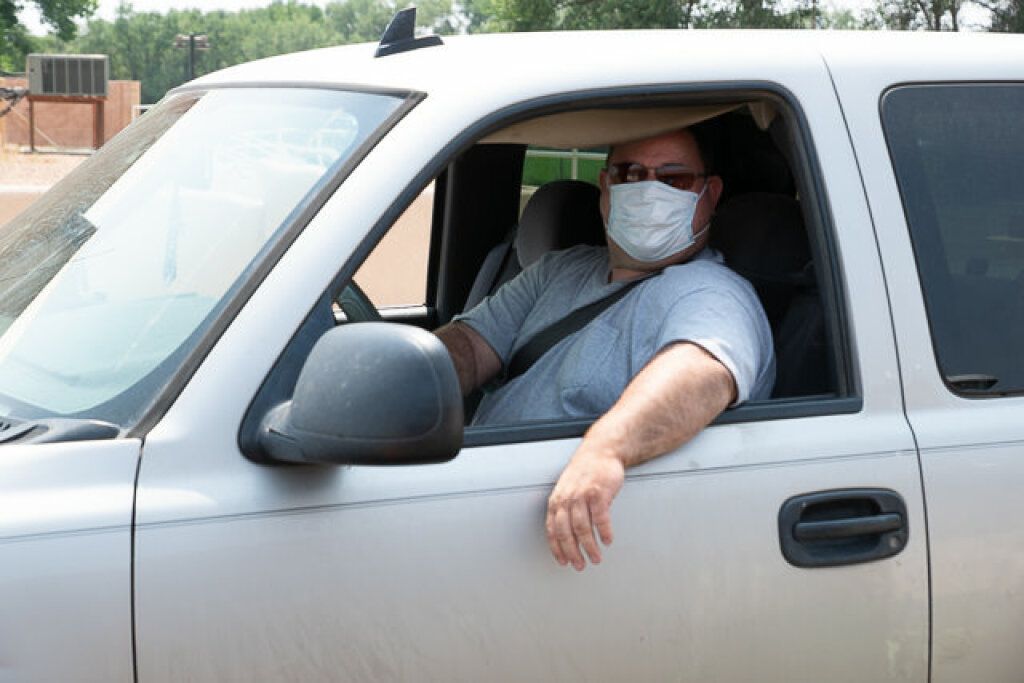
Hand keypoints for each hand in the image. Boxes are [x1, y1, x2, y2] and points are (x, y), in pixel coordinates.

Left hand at [545, 448, 624, 570]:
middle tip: (580, 565)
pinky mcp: (598, 493)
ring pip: (583, 529)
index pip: (553, 530)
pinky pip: (600, 519)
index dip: (557, 549)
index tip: (564, 562)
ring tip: (596, 558)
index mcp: (556, 500)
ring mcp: (582, 496)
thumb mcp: (567, 490)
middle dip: (573, 553)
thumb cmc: (585, 472)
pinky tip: (607, 540)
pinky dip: (604, 532)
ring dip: (590, 547)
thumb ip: (564, 510)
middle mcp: (566, 499)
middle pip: (566, 533)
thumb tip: (566, 536)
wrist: (600, 452)